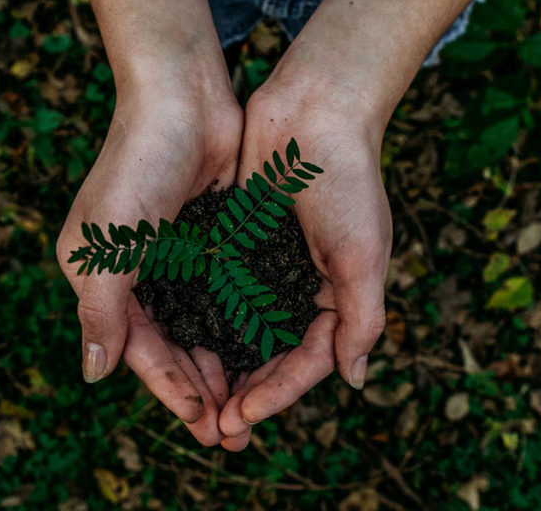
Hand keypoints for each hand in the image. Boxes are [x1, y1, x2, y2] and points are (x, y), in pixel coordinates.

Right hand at [56, 92, 241, 445]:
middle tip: (233, 432)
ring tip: (251, 405)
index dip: (170, 388)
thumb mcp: (108, 244)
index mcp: (102, 278)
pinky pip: (226, 296)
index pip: (138, 348)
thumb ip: (101, 311)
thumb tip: (94, 375)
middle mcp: (138, 273)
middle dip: (201, 389)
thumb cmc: (137, 165)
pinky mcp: (211, 241)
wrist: (183, 97)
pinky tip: (264, 353)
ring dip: (224, 366)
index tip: (203, 422)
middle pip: (172, 346)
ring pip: (202, 327)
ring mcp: (176, 258)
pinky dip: (241, 326)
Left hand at [217, 85, 391, 450]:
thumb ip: (362, 318)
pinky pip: (217, 293)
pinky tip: (178, 345)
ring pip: (239, 332)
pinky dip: (202, 321)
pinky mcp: (236, 244)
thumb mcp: (363, 254)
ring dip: (220, 368)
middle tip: (214, 429)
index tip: (242, 416)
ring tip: (194, 402)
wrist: (314, 110)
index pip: (307, 361)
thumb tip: (354, 380)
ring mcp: (266, 268)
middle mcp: (300, 289)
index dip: (277, 394)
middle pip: (270, 356)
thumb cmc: (347, 180)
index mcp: (337, 297)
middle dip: (245, 394)